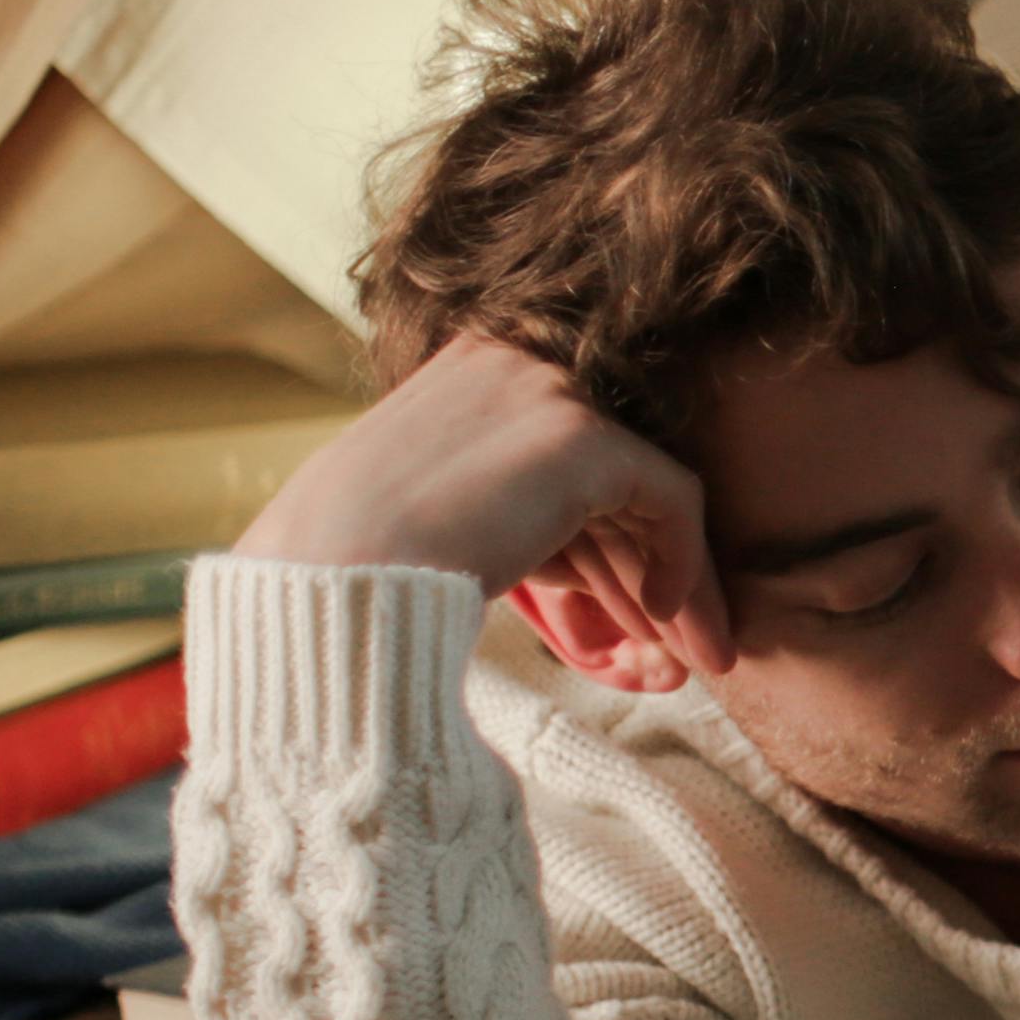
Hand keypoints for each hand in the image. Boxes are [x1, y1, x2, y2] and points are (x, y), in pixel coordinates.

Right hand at [235, 330, 730, 684]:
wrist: (321, 582)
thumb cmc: (350, 570)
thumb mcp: (436, 521)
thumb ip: (516, 520)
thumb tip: (590, 582)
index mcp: (469, 371)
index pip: (561, 463)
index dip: (596, 551)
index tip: (619, 622)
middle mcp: (511, 360)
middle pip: (605, 481)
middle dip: (639, 572)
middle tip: (678, 648)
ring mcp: (546, 389)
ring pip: (646, 493)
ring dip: (677, 586)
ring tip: (698, 659)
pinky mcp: (580, 435)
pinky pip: (668, 497)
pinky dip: (681, 562)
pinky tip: (660, 619)